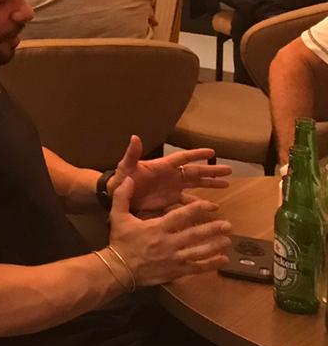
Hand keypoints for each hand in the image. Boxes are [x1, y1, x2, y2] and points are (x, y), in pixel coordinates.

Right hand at [107, 177, 231, 287]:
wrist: (119, 269)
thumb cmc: (121, 241)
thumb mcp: (118, 215)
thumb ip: (123, 196)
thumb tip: (128, 178)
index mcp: (157, 227)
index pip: (180, 216)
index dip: (197, 209)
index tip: (210, 205)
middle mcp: (169, 243)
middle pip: (195, 234)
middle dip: (213, 229)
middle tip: (227, 225)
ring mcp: (174, 258)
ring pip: (200, 251)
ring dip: (215, 246)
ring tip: (228, 240)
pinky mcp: (177, 271)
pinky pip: (197, 268)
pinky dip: (211, 264)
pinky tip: (222, 260)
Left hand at [108, 135, 230, 213]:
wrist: (116, 197)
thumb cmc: (120, 179)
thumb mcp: (125, 167)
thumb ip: (131, 154)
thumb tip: (135, 137)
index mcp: (162, 166)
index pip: (182, 158)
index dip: (196, 154)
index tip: (212, 152)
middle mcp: (170, 176)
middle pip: (194, 171)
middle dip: (211, 170)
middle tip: (229, 171)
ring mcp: (171, 188)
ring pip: (195, 185)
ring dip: (209, 185)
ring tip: (226, 185)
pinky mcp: (169, 200)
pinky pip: (188, 202)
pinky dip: (199, 204)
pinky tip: (212, 208)